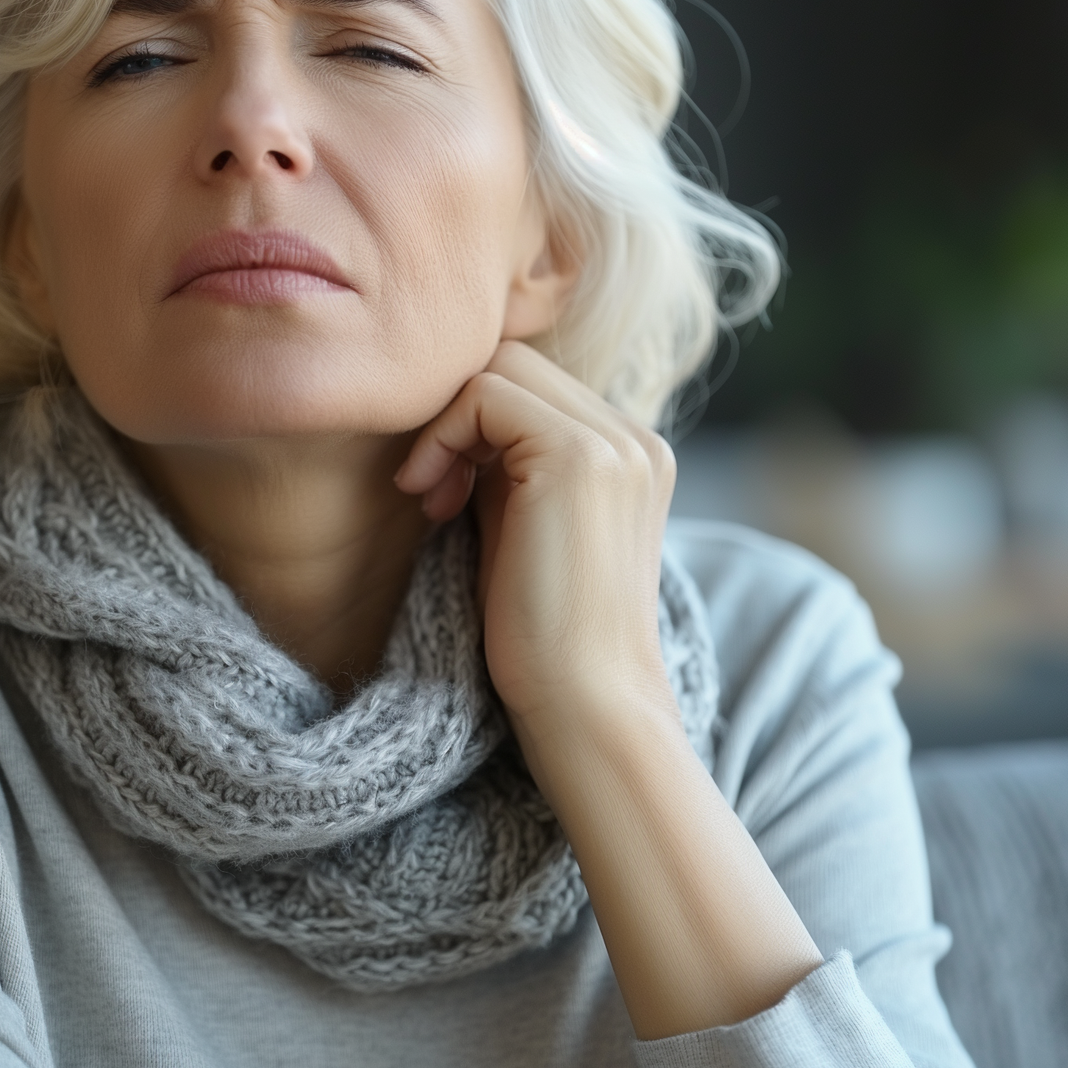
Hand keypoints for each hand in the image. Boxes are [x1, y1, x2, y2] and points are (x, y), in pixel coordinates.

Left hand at [397, 341, 820, 1037]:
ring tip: (432, 500)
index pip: (534, 387)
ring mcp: (616, 443)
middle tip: (432, 494)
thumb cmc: (541, 637)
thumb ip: (505, 470)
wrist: (585, 706)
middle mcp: (637, 438)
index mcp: (633, 456)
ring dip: (446, 424)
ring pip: (500, 367)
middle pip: (517, 362)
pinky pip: (485, 395)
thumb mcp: (521, 530)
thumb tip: (452, 421)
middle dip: (457, 415)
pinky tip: (431, 500)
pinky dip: (443, 436)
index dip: (473, 424)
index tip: (443, 496)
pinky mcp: (579, 457)